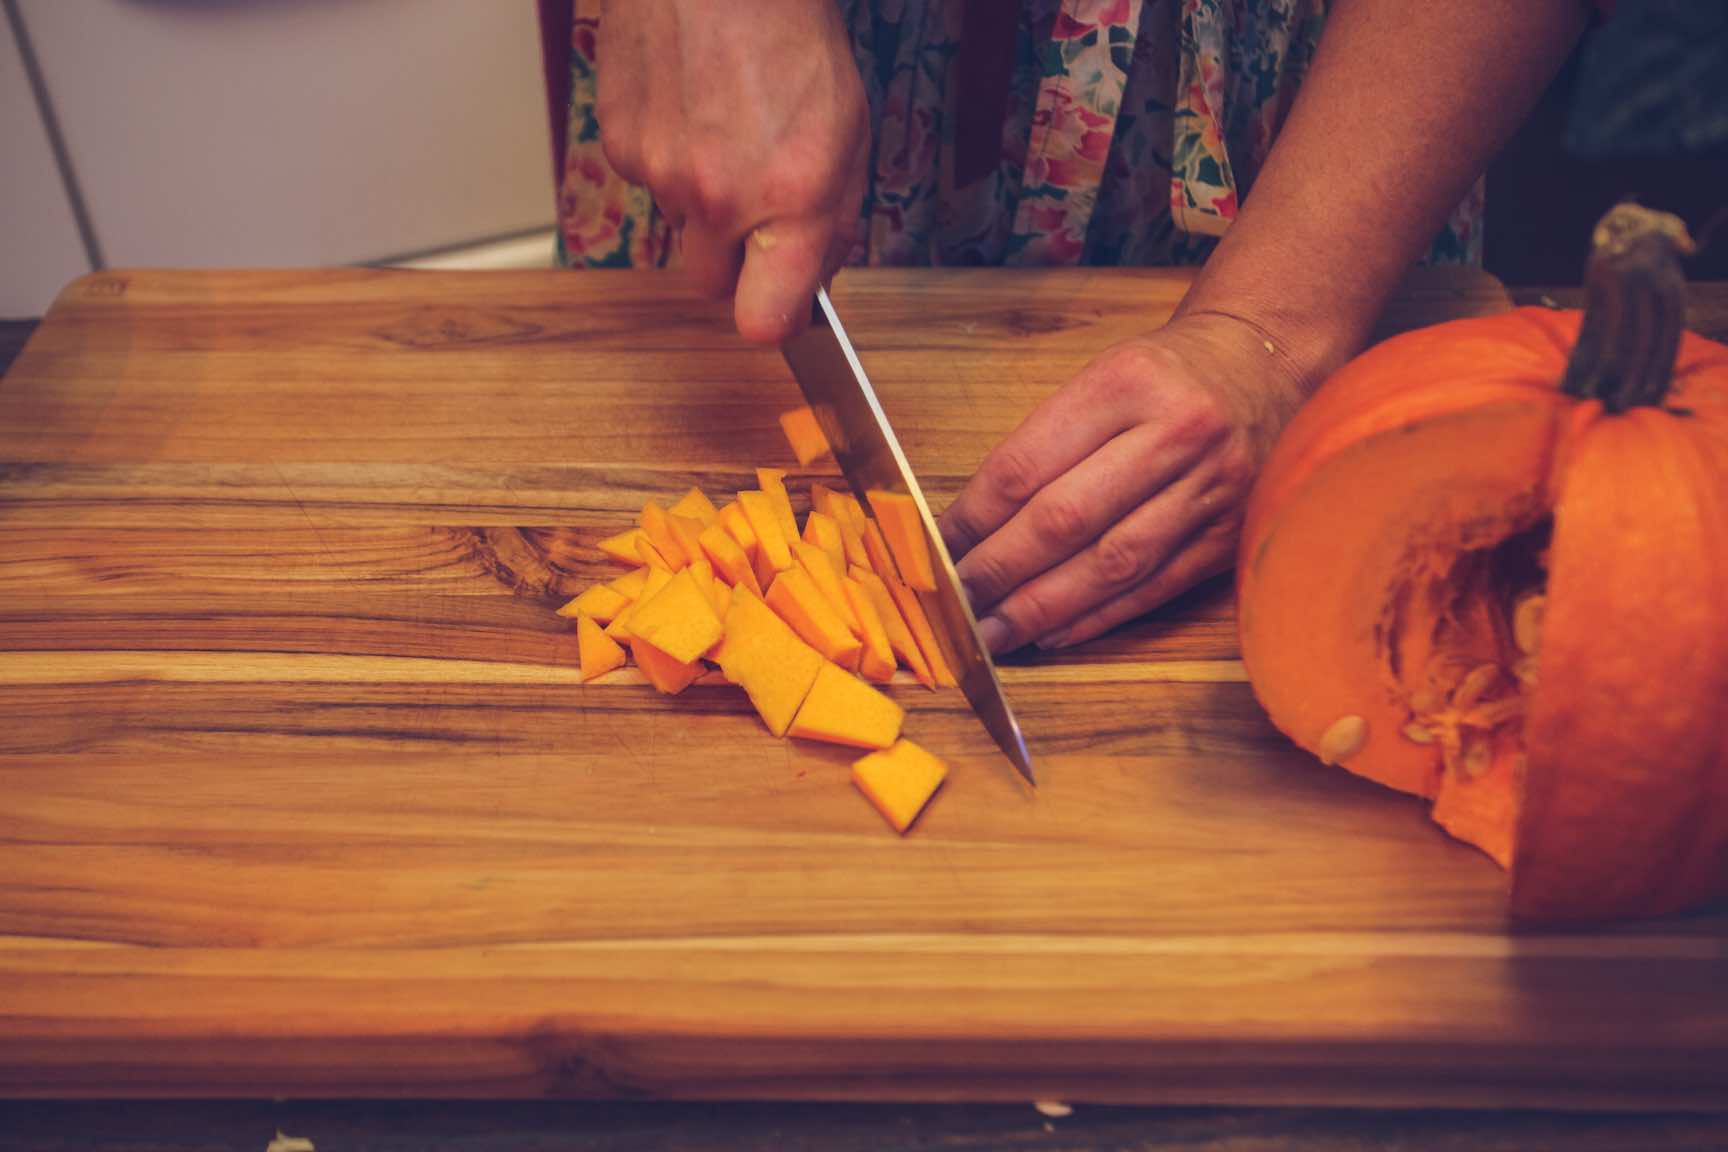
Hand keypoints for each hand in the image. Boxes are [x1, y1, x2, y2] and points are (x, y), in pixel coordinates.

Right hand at [597, 0, 868, 341]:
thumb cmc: (789, 37)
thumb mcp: (848, 133)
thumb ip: (832, 220)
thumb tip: (814, 278)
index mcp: (789, 199)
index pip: (762, 321)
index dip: (771, 320)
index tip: (779, 307)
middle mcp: (719, 196)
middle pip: (712, 286)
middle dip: (733, 262)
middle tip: (755, 208)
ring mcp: (662, 172)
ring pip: (681, 224)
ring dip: (702, 195)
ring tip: (726, 127)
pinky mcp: (620, 144)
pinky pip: (648, 178)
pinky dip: (668, 155)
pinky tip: (692, 107)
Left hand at [939, 314, 1310, 653]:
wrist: (1265, 364)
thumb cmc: (1165, 376)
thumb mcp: (1102, 378)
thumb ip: (1044, 444)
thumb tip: (972, 525)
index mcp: (1126, 384)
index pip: (1027, 465)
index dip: (974, 518)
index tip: (940, 550)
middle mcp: (1176, 434)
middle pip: (1065, 519)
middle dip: (1000, 571)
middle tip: (957, 603)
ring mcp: (1212, 488)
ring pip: (1111, 564)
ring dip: (1043, 607)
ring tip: (996, 633)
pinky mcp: (1232, 532)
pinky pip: (1154, 586)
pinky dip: (1099, 616)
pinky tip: (1055, 632)